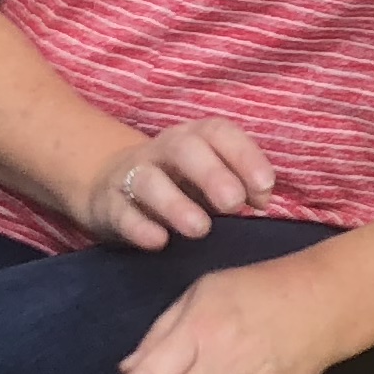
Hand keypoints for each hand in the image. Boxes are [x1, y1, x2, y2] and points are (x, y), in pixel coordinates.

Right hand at [74, 119, 277, 249]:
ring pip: (149, 181)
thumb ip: (240, 185)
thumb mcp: (210, 180)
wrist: (110, 188)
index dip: (245, 155)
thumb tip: (263, 200)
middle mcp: (163, 150)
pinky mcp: (109, 204)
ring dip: (175, 204)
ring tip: (200, 229)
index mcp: (195, 138)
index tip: (264, 188)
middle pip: (185, 149)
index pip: (219, 132)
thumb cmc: (179, 185)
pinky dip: (139, 227)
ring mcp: (132, 175)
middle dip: (212, 174)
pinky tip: (159, 241)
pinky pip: (121, 212)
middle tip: (233, 204)